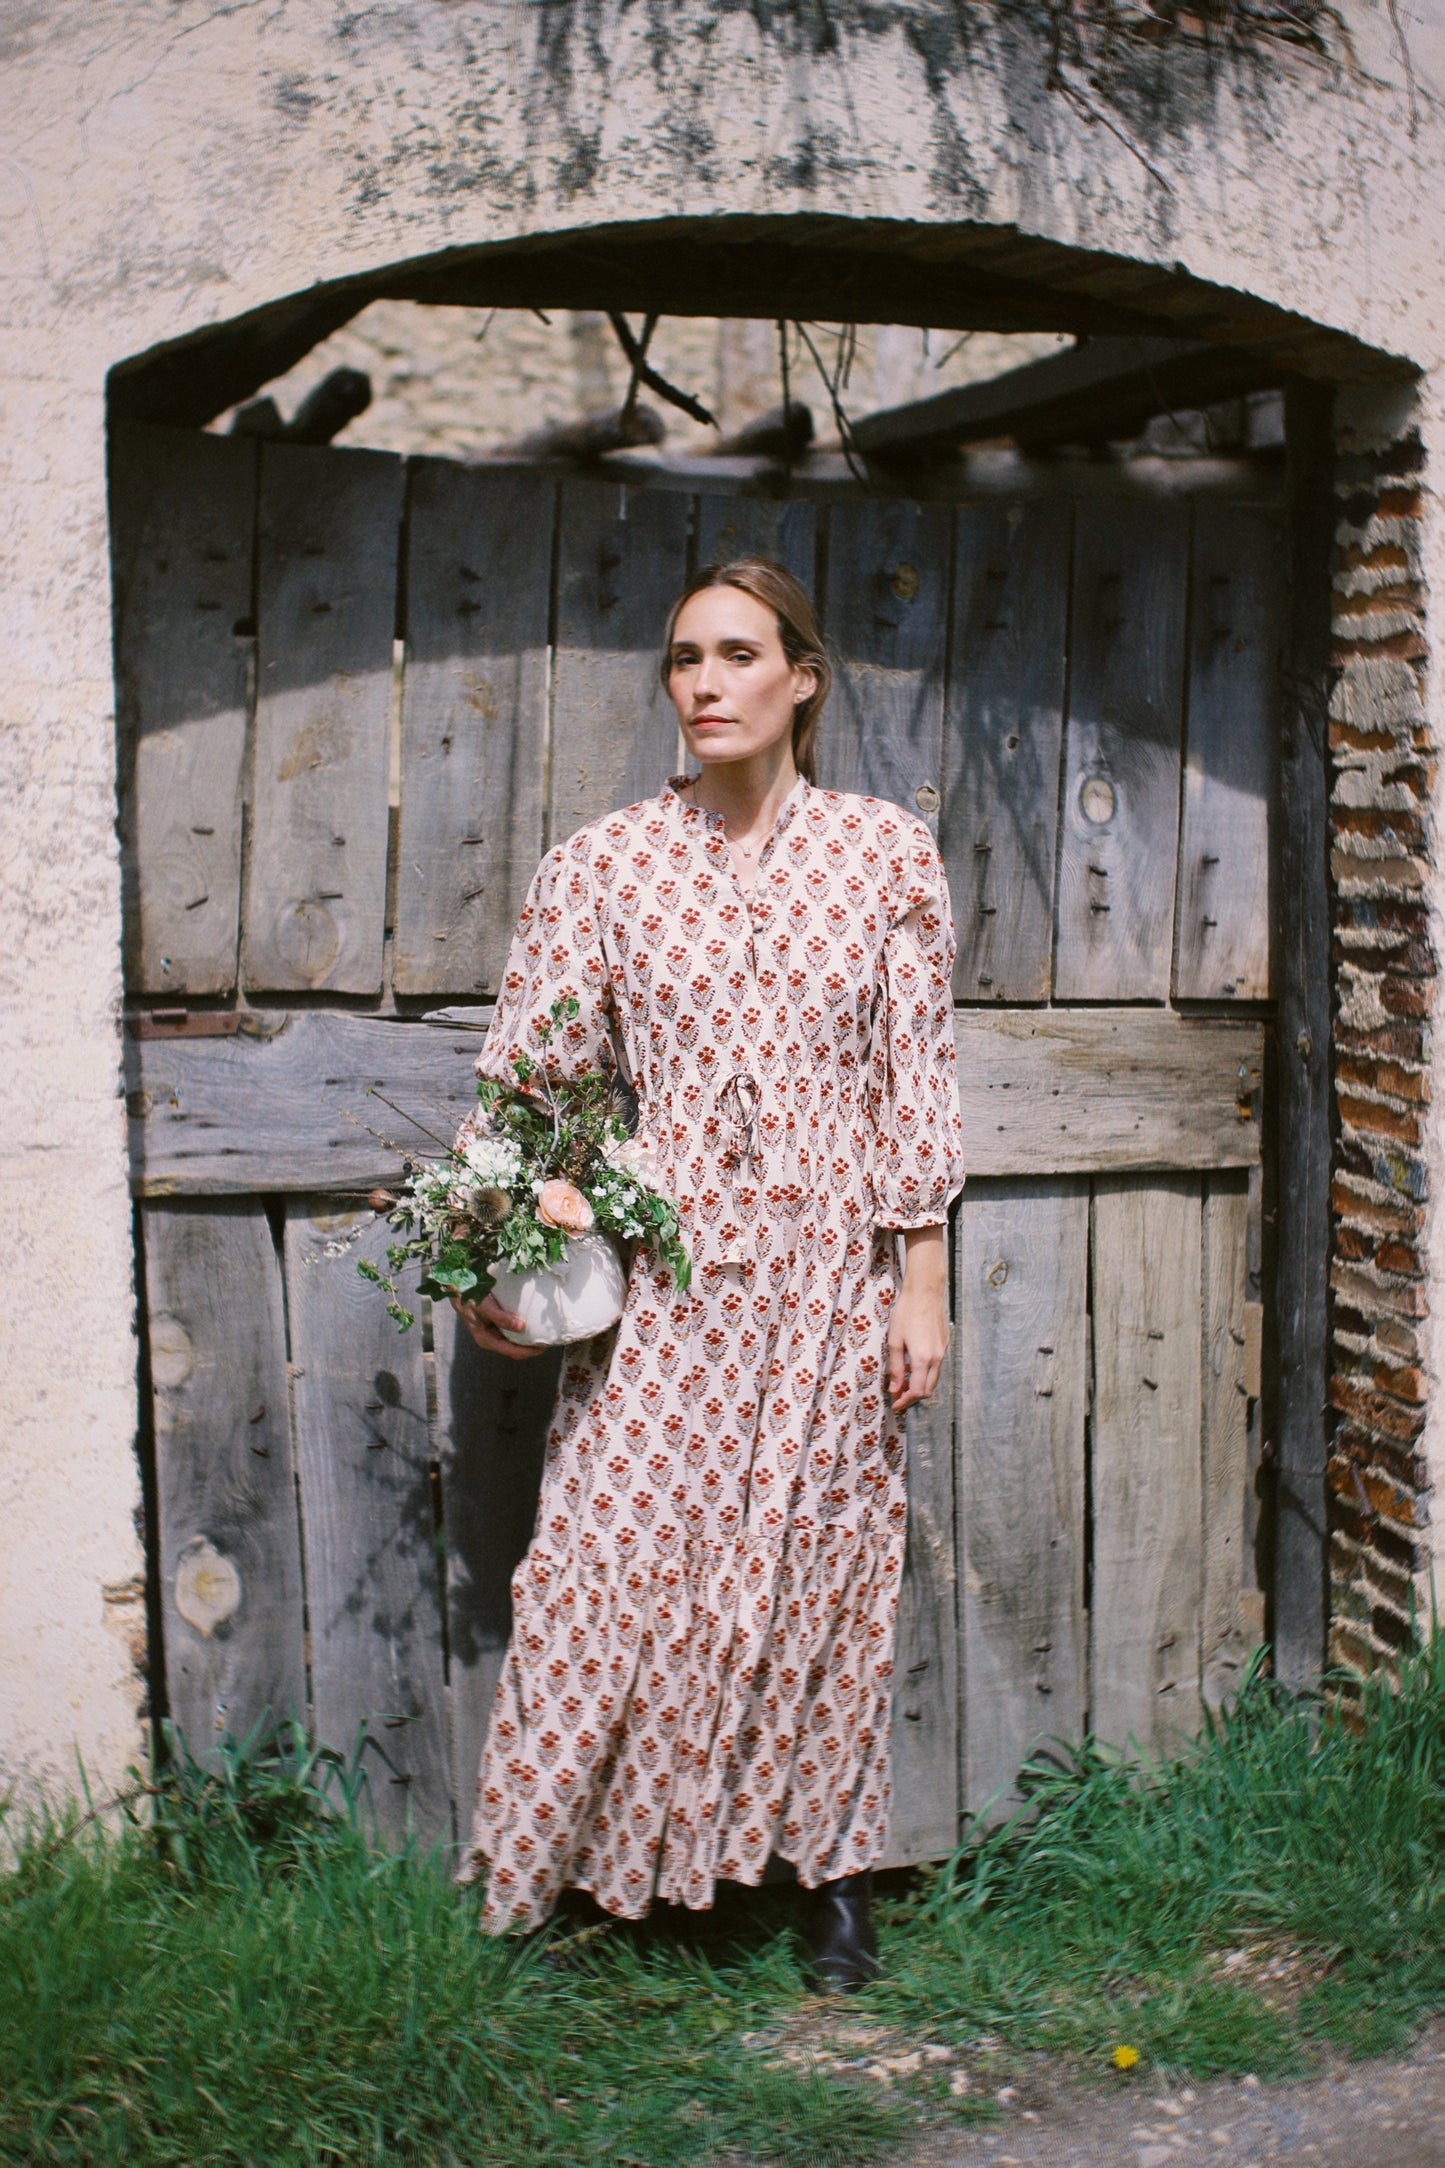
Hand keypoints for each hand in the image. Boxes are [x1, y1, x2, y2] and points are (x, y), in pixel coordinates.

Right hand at [451, 1288, 545, 1359]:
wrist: (457, 1281)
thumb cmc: (468, 1295)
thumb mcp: (483, 1306)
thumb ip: (500, 1317)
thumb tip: (521, 1326)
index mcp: (487, 1339)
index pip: (513, 1352)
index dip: (530, 1351)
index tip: (545, 1345)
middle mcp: (492, 1336)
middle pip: (517, 1347)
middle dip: (533, 1345)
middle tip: (550, 1337)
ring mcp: (494, 1328)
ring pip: (517, 1338)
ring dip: (530, 1335)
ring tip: (545, 1329)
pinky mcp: (497, 1319)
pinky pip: (515, 1325)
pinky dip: (526, 1323)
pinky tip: (534, 1316)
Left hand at [887, 1225, 949, 1413]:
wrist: (926, 1292)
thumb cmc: (906, 1313)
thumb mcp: (894, 1341)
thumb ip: (896, 1368)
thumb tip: (895, 1389)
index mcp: (923, 1359)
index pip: (917, 1392)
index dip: (905, 1401)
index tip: (894, 1404)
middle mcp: (936, 1358)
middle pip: (928, 1390)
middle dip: (913, 1397)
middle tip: (897, 1397)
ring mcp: (943, 1351)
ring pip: (934, 1379)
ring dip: (920, 1386)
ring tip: (903, 1383)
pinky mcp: (945, 1344)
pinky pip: (937, 1366)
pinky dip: (926, 1374)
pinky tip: (914, 1367)